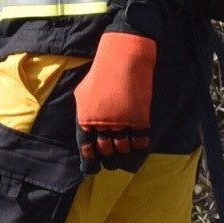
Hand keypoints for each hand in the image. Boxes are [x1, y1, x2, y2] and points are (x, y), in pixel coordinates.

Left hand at [75, 32, 157, 170]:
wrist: (124, 56)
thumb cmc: (102, 71)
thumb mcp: (83, 92)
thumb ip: (83, 113)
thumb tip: (86, 131)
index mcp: (85, 117)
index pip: (86, 147)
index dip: (90, 160)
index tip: (94, 167)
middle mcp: (102, 123)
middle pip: (106, 149)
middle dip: (109, 157)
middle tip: (112, 161)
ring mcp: (122, 122)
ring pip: (123, 147)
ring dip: (124, 152)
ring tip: (125, 152)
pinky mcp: (139, 118)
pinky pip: (139, 140)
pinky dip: (140, 146)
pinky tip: (139, 146)